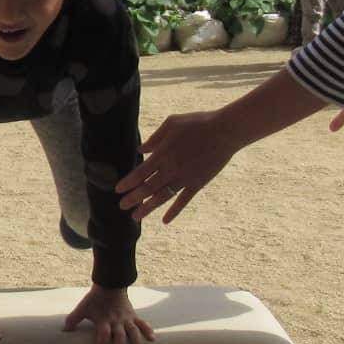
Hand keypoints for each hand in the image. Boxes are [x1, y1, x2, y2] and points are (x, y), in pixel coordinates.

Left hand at [64, 285, 155, 343]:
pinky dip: (148, 330)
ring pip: (133, 332)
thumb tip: (64, 329)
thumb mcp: (83, 308)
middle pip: (118, 336)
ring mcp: (126, 319)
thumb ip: (74, 318)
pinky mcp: (134, 316)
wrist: (110, 284)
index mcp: (104, 320)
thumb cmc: (95, 299)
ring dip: (135, 343)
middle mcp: (116, 321)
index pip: (102, 334)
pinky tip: (152, 339)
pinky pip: (142, 323)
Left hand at [116, 109, 237, 223]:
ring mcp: (185, 178)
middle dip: (133, 198)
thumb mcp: (172, 123)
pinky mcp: (198, 183)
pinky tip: (165, 221)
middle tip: (121, 206)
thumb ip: (155, 138)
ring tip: (136, 217)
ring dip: (147, 208)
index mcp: (163, 153)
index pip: (140, 172)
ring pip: (162, 197)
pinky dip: (174, 211)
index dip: (128, 182)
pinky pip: (183, 200)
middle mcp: (171, 168)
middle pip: (148, 188)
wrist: (225, 131)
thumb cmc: (198, 123)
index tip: (118, 190)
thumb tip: (141, 149)